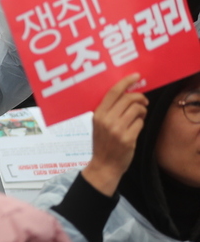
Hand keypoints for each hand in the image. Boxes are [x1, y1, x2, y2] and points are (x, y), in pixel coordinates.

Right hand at [82, 74, 147, 196]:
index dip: (126, 82)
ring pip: (137, 109)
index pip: (113, 92)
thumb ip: (108, 110)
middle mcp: (106, 120)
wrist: (104, 165)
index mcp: (98, 114)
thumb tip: (126, 94)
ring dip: (142, 111)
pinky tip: (137, 127)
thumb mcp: (98, 124)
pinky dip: (141, 123)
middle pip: (128, 99)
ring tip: (140, 116)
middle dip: (140, 97)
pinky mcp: (127, 138)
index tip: (136, 76)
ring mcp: (117, 129)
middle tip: (143, 101)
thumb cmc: (103, 143)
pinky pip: (140, 123)